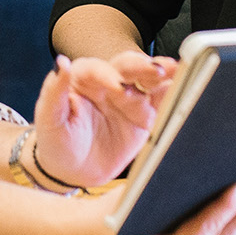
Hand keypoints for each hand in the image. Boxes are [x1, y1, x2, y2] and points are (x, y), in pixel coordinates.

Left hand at [31, 51, 177, 187]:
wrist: (73, 171)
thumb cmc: (57, 142)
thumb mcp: (49, 119)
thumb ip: (54, 91)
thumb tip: (61, 63)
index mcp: (83, 78)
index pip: (97, 69)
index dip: (107, 75)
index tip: (116, 87)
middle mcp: (109, 82)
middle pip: (127, 67)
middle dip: (142, 67)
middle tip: (156, 70)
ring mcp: (129, 98)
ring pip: (148, 80)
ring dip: (163, 74)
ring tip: (177, 70)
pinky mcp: (145, 115)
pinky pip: (161, 101)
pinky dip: (174, 93)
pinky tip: (186, 87)